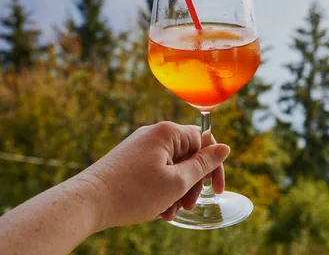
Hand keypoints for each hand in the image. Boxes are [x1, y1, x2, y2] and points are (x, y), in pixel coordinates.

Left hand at [73, 121, 229, 230]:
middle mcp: (154, 133)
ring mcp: (140, 145)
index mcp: (168, 133)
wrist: (88, 202)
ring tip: (169, 212)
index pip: (204, 142)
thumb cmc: (133, 192)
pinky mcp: (130, 158)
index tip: (216, 190)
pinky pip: (157, 169)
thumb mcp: (177, 182)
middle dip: (192, 183)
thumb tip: (224, 147)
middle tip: (188, 205)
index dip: (213, 167)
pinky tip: (158, 209)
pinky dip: (162, 188)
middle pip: (188, 154)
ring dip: (177, 189)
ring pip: (173, 165)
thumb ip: (203, 164)